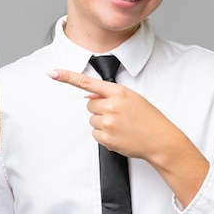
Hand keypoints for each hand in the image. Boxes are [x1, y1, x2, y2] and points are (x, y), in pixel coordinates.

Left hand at [47, 69, 180, 160]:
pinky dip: (104, 136)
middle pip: (89, 105)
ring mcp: (108, 122)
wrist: (160, 140)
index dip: (67, 77)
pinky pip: (95, 134)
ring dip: (103, 123)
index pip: (88, 82)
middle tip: (118, 115)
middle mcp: (111, 106)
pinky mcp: (106, 138)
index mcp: (118, 92)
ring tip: (122, 126)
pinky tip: (119, 135)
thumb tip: (89, 98)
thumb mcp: (132, 98)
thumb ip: (111, 95)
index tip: (52, 73)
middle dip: (100, 109)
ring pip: (92, 120)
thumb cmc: (149, 118)